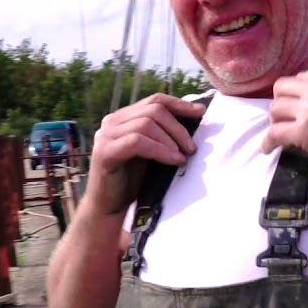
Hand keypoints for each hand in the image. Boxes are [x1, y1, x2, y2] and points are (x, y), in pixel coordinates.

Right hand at [87, 93, 207, 215]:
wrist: (111, 207)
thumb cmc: (134, 180)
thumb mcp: (153, 151)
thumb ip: (163, 135)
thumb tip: (196, 120)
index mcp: (124, 117)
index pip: (155, 100)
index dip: (180, 104)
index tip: (201, 113)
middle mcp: (112, 121)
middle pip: (153, 110)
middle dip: (178, 128)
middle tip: (192, 147)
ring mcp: (106, 135)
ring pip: (146, 124)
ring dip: (171, 140)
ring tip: (184, 157)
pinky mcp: (105, 152)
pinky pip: (137, 142)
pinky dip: (160, 150)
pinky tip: (174, 161)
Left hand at [261, 69, 307, 175]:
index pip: (300, 78)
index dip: (296, 93)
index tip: (298, 105)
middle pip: (281, 89)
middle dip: (281, 104)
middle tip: (286, 118)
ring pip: (275, 109)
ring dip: (276, 121)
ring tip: (281, 133)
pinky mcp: (304, 131)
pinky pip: (274, 133)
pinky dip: (268, 142)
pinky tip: (267, 149)